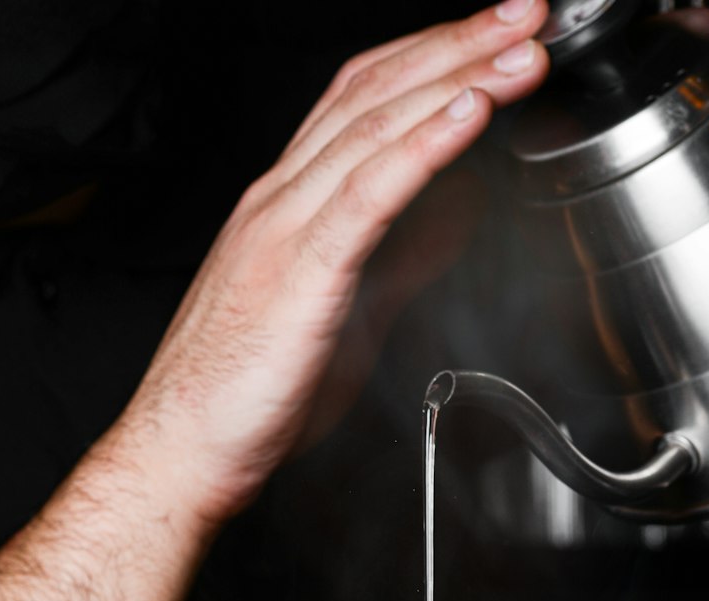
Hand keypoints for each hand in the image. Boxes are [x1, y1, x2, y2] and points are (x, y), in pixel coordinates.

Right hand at [129, 0, 549, 526]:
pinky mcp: (298, 274)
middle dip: (457, 44)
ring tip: (518, 49)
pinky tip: (469, 113)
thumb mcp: (347, 308)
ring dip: (456, 79)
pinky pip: (366, 196)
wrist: (182, 449)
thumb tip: (455, 214)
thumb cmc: (246, 392)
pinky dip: (422, 148)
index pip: (363, 101)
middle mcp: (281, 200)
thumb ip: (401, 255)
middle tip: (526, 11)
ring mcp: (283, 229)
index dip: (432, 58)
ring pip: (374, 128)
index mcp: (288, 204)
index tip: (493, 37)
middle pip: (375, 93)